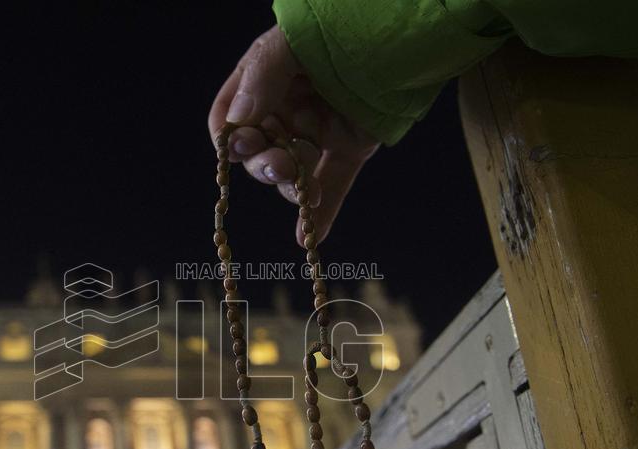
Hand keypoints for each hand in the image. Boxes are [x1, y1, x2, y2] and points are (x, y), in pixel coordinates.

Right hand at [208, 25, 379, 246]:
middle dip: (265, 166)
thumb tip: (238, 123)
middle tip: (283, 166)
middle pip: (257, 155)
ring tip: (306, 189)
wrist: (408, 29)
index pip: (229, 121)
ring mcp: (318, 132)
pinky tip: (311, 237)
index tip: (242, 147)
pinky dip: (322, 213)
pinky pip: (332, 185)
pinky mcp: (350, 149)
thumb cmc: (344, 24)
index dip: (231, 140)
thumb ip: (264, 75)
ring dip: (292, 189)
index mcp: (263, 83)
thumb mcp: (294, 42)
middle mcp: (286, 111)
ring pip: (292, 176)